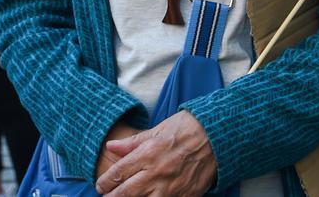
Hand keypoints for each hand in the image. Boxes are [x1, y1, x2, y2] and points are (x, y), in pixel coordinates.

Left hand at [96, 111, 215, 196]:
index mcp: (148, 154)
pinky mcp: (185, 196)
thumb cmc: (186, 129)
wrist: (217, 136)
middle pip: (126, 193)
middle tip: (107, 196)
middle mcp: (158, 173)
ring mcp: (172, 187)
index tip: (101, 185)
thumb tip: (111, 146)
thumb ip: (132, 143)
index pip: (119, 173)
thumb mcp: (157, 130)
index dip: (106, 182)